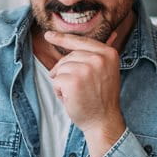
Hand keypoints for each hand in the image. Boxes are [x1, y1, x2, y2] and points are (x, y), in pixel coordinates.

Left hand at [43, 31, 125, 156]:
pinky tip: (71, 98)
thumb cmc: (101, 98)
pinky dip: (59, 91)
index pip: (81, 41)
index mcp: (108, 53)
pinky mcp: (73, 81)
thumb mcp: (105, 71)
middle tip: (79, 87)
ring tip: (77, 93)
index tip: (48, 35)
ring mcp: (86, 69)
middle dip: (67, 71)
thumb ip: (94, 56)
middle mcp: (99, 58)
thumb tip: (76, 42)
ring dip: (63, 82)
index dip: (63, 38)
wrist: (104, 120)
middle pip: (69, 56)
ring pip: (61, 68)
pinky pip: (56, 80)